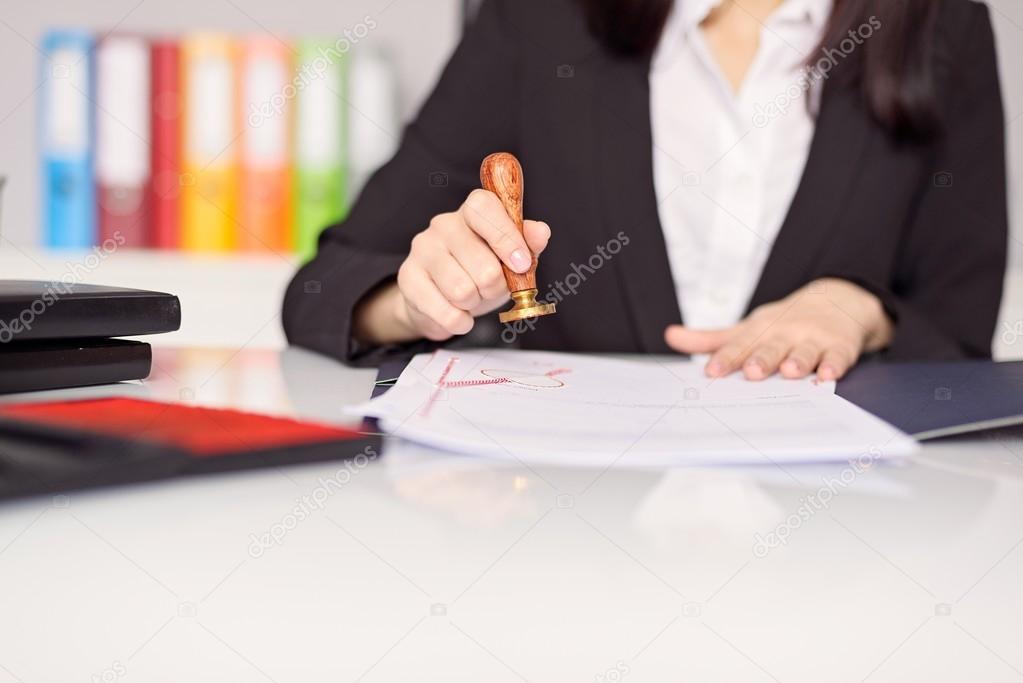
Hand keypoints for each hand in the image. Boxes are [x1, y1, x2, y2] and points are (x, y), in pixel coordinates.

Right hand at [354, 189, 549, 344]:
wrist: (440, 301)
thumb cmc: (480, 273)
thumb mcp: (510, 259)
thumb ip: (528, 244)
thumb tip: (541, 232)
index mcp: (472, 212)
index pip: (484, 208)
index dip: (506, 237)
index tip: (522, 264)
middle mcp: (444, 224)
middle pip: (483, 264)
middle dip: (495, 288)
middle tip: (491, 289)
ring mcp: (422, 249)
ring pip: (463, 291)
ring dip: (475, 304)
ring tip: (471, 299)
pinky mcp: (408, 278)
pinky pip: (445, 311)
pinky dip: (460, 322)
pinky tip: (459, 316)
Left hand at [664, 279, 893, 380]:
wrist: (837, 301)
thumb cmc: (782, 324)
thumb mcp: (748, 328)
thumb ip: (711, 339)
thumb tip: (670, 336)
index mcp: (760, 329)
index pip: (739, 345)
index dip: (726, 358)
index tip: (711, 372)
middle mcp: (785, 332)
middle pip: (771, 347)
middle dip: (762, 359)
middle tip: (752, 373)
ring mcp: (814, 338)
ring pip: (805, 352)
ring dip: (798, 361)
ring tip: (790, 372)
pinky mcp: (840, 346)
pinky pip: (838, 357)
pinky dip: (834, 366)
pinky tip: (828, 376)